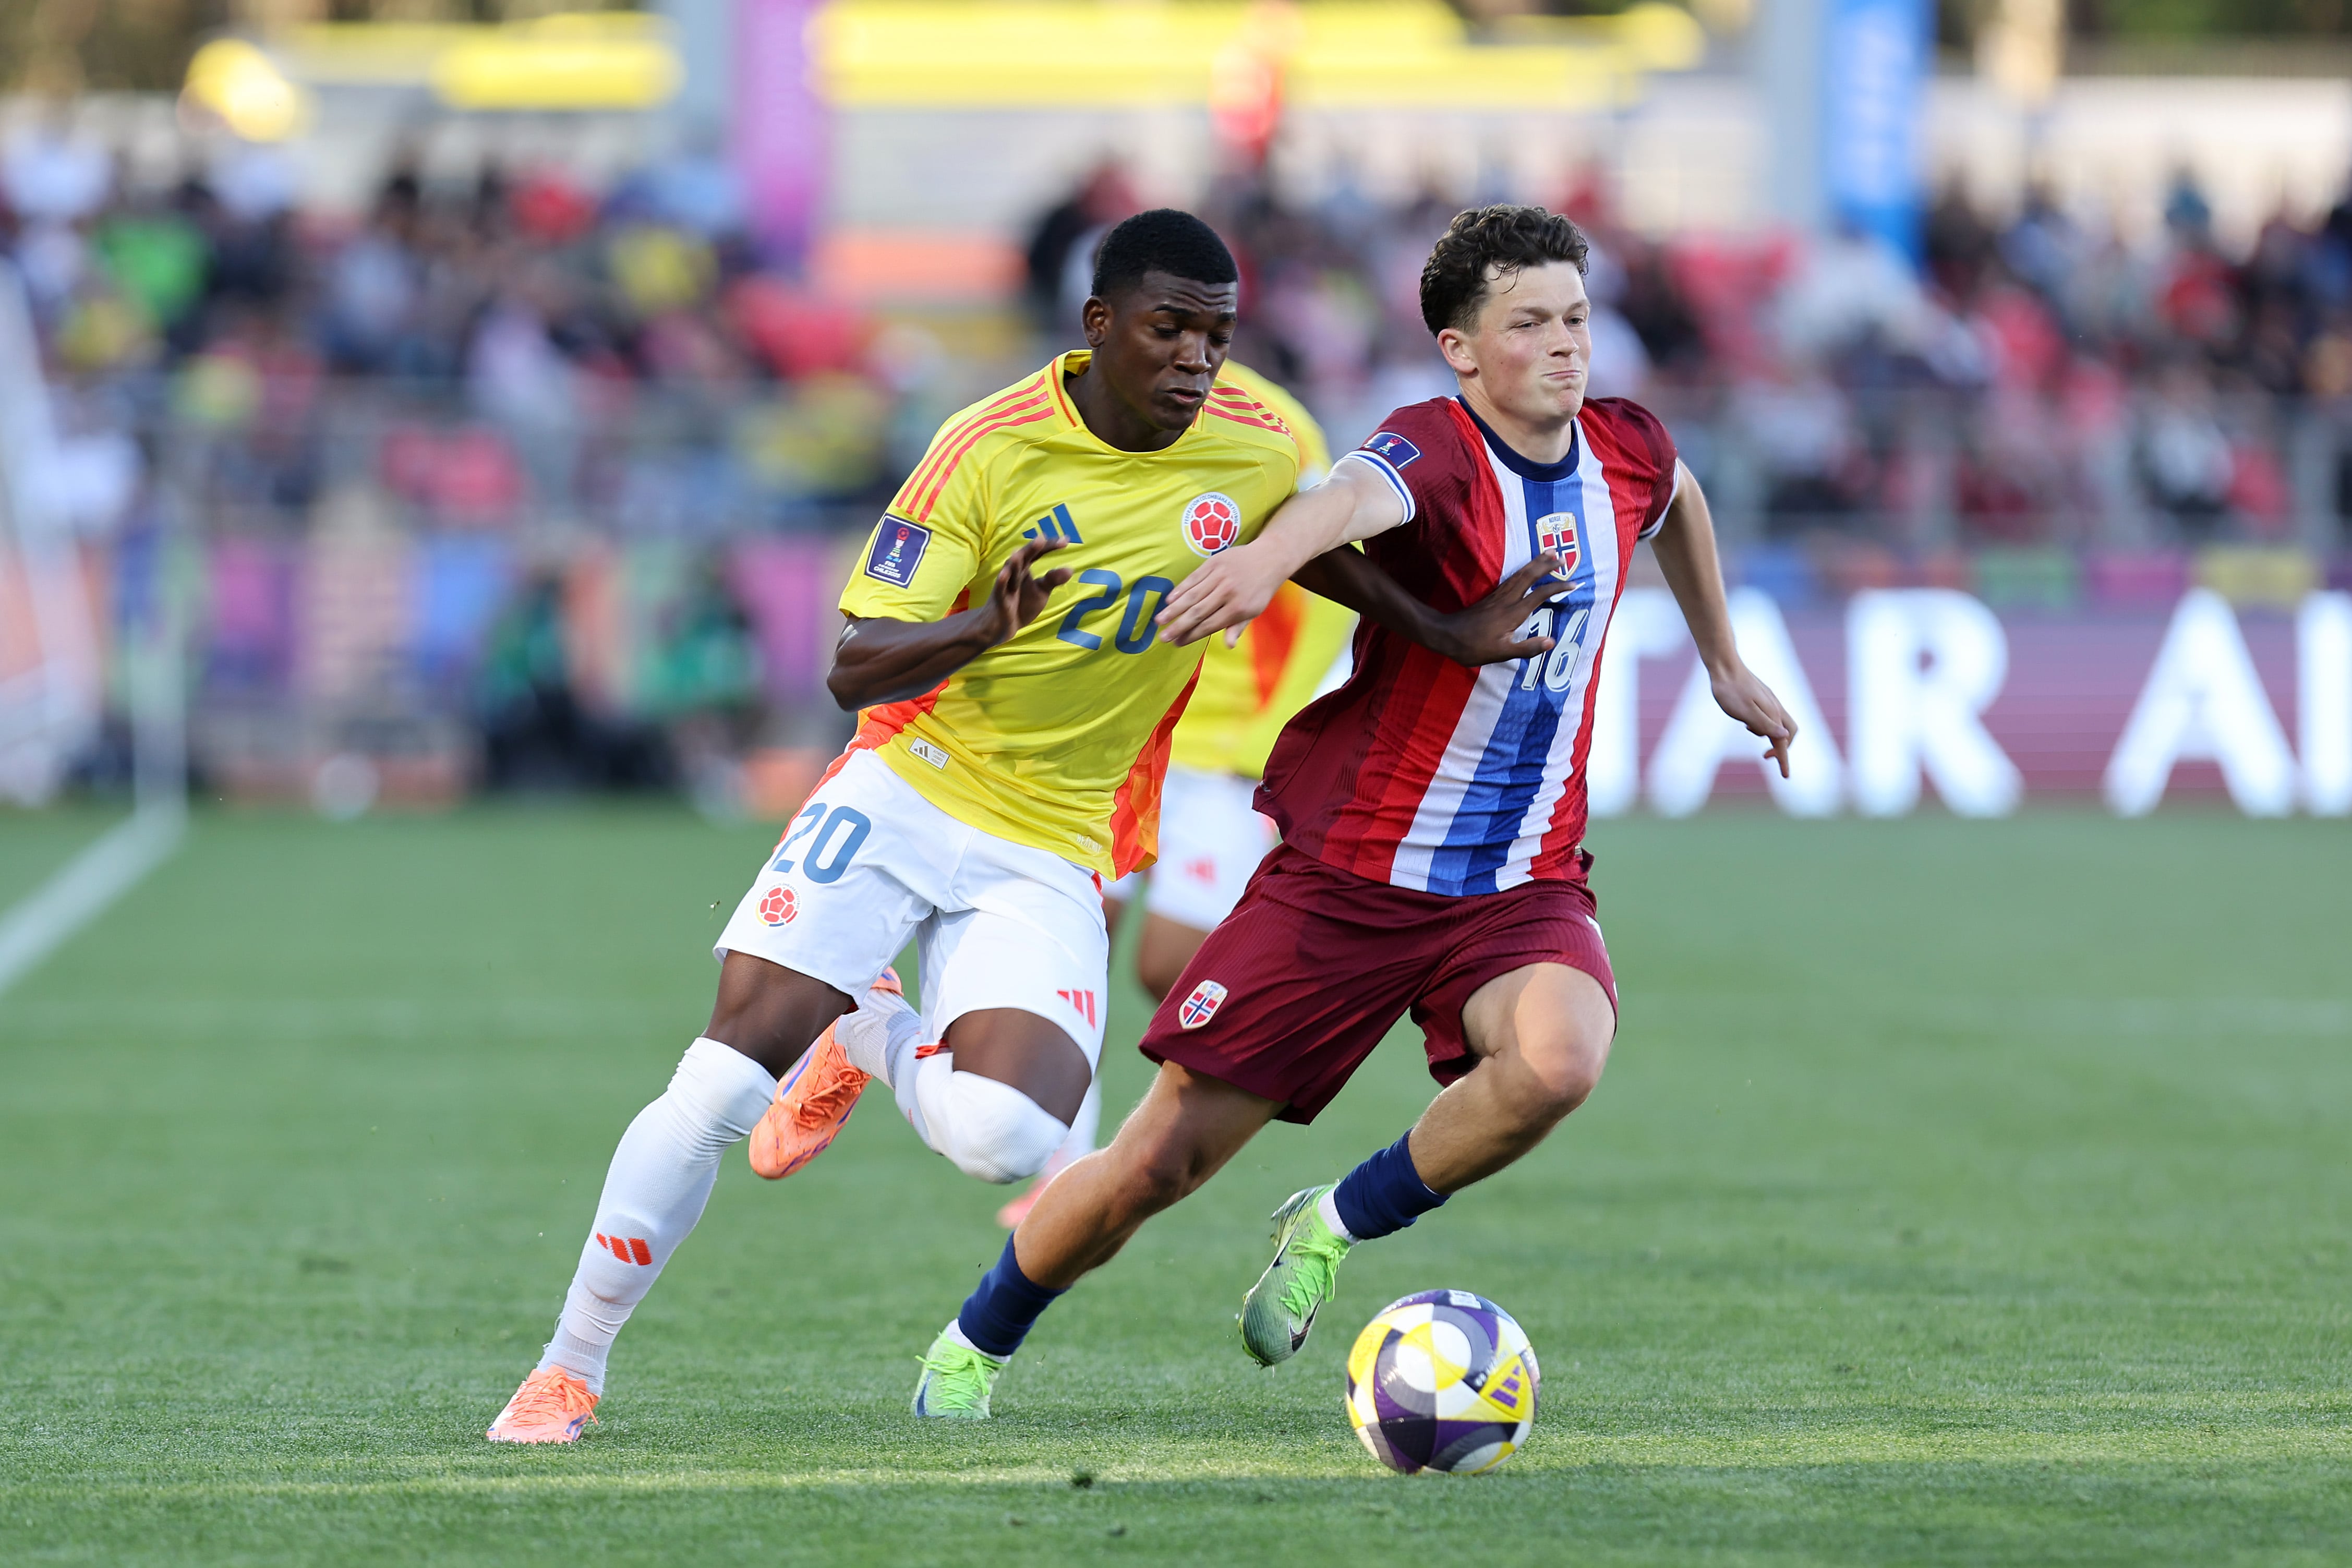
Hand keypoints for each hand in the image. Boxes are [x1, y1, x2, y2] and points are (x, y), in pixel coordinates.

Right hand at [977, 539, 1070, 645]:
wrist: (1001, 626)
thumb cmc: (1021, 605)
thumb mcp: (1041, 591)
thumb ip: (1053, 580)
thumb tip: (1070, 569)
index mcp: (1025, 568)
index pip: (1037, 553)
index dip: (1049, 546)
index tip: (1065, 539)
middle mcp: (1014, 573)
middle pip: (1023, 557)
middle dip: (1031, 548)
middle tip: (1041, 538)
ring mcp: (1006, 585)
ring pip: (1010, 571)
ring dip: (1014, 562)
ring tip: (1019, 552)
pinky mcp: (999, 599)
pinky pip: (1000, 589)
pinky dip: (1002, 581)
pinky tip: (1005, 574)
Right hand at [1158, 542, 1286, 647]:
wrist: (1270, 558)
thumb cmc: (1260, 589)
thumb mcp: (1254, 611)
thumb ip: (1237, 627)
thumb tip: (1228, 646)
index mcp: (1239, 608)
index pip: (1211, 625)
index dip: (1193, 635)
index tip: (1177, 643)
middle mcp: (1228, 593)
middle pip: (1198, 612)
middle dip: (1179, 626)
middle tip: (1163, 637)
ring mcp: (1220, 576)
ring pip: (1193, 595)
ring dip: (1174, 609)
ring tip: (1159, 620)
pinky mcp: (1214, 563)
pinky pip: (1193, 578)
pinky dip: (1180, 589)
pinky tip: (1169, 600)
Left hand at [1432, 553, 1566, 665]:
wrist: (1446, 635)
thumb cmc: (1473, 647)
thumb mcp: (1501, 653)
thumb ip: (1527, 648)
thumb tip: (1551, 641)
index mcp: (1513, 612)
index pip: (1540, 595)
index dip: (1558, 587)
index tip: (1573, 583)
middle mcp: (1507, 600)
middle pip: (1529, 576)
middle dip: (1546, 565)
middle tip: (1562, 556)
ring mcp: (1498, 597)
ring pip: (1520, 574)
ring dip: (1535, 563)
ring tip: (1548, 553)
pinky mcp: (1491, 597)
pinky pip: (1512, 578)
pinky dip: (1523, 571)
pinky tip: (1526, 570)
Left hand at [1710, 663, 1795, 777]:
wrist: (1723, 666)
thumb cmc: (1730, 691)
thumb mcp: (1745, 712)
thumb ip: (1764, 725)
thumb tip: (1784, 738)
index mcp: (1773, 713)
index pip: (1783, 742)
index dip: (1784, 760)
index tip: (1785, 776)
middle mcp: (1775, 707)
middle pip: (1788, 733)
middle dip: (1782, 748)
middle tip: (1766, 757)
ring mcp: (1769, 701)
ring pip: (1777, 724)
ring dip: (1768, 734)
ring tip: (1748, 729)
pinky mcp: (1761, 697)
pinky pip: (1769, 716)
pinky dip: (1762, 724)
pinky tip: (1746, 721)